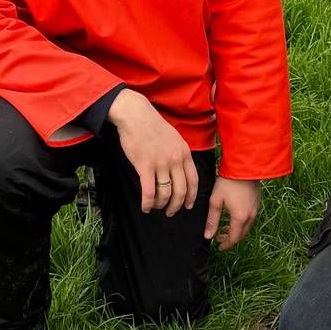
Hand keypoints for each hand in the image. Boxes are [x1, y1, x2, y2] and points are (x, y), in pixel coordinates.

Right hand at [108, 90, 197, 215]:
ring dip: (160, 205)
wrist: (137, 117)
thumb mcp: (175, 139)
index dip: (191, 196)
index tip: (188, 205)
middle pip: (181, 191)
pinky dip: (148, 203)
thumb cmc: (154, 127)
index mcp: (184, 154)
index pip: (193, 181)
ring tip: (156, 207)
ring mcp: (160, 164)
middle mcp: (175, 160)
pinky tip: (145, 207)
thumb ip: (180, 155)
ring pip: (165, 194)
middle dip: (176, 206)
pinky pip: (149, 192)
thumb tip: (181, 171)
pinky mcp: (144, 166)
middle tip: (170, 212)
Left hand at [203, 177, 259, 250]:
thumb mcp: (216, 201)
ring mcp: (255, 209)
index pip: (233, 238)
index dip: (226, 245)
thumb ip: (212, 220)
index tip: (219, 247)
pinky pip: (250, 218)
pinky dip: (242, 223)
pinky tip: (234, 217)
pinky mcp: (257, 202)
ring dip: (236, 231)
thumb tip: (208, 236)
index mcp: (240, 218)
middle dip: (231, 239)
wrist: (244, 167)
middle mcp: (250, 216)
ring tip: (225, 228)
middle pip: (241, 234)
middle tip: (219, 238)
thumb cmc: (228, 182)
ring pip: (246, 227)